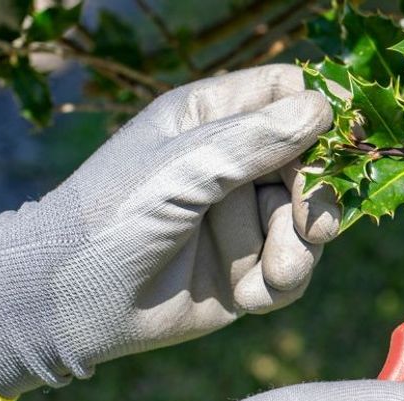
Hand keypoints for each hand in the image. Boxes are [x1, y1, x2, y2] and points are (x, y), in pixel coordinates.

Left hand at [0, 64, 340, 400]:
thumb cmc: (112, 216)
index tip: (331, 149)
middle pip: (315, 163)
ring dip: (299, 250)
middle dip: (317, 198)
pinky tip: (251, 295)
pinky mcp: (248, 271)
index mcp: (212, 119)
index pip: (288, 96)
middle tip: (311, 226)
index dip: (317, 117)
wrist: (72, 302)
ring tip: (274, 273)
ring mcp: (243, 219)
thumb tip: (323, 108)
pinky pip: (295, 272)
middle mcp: (234, 164)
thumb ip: (254, 139)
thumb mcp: (182, 168)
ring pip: (311, 223)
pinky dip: (282, 284)